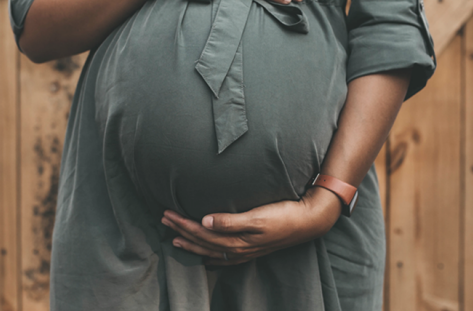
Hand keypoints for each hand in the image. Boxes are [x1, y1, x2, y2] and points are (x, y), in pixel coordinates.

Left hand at [160, 187, 342, 264]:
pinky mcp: (252, 249)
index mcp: (237, 240)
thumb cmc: (283, 214)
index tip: (167, 213)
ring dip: (191, 243)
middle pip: (202, 241)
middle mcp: (238, 249)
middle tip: (164, 219)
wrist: (308, 221)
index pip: (201, 233)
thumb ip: (230, 220)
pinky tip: (206, 257)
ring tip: (175, 237)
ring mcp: (245, 251)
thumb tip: (205, 221)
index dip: (182, 224)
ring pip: (210, 250)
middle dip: (181, 231)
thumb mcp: (257, 216)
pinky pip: (225, 257)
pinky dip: (211, 256)